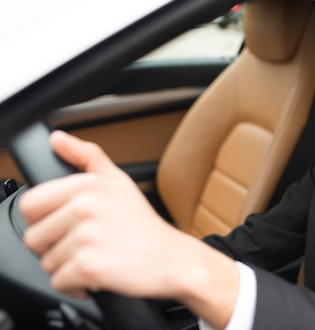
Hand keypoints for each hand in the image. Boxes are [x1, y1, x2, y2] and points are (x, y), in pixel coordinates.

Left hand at [19, 131, 238, 327]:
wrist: (172, 259)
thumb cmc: (143, 224)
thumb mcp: (118, 181)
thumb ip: (85, 156)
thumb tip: (56, 138)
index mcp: (88, 185)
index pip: (31, 203)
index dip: (43, 219)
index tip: (64, 225)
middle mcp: (85, 207)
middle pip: (34, 237)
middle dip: (54, 247)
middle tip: (83, 244)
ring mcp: (86, 237)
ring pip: (47, 262)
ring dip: (67, 267)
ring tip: (95, 257)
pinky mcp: (88, 266)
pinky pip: (59, 281)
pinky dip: (75, 286)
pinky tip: (96, 275)